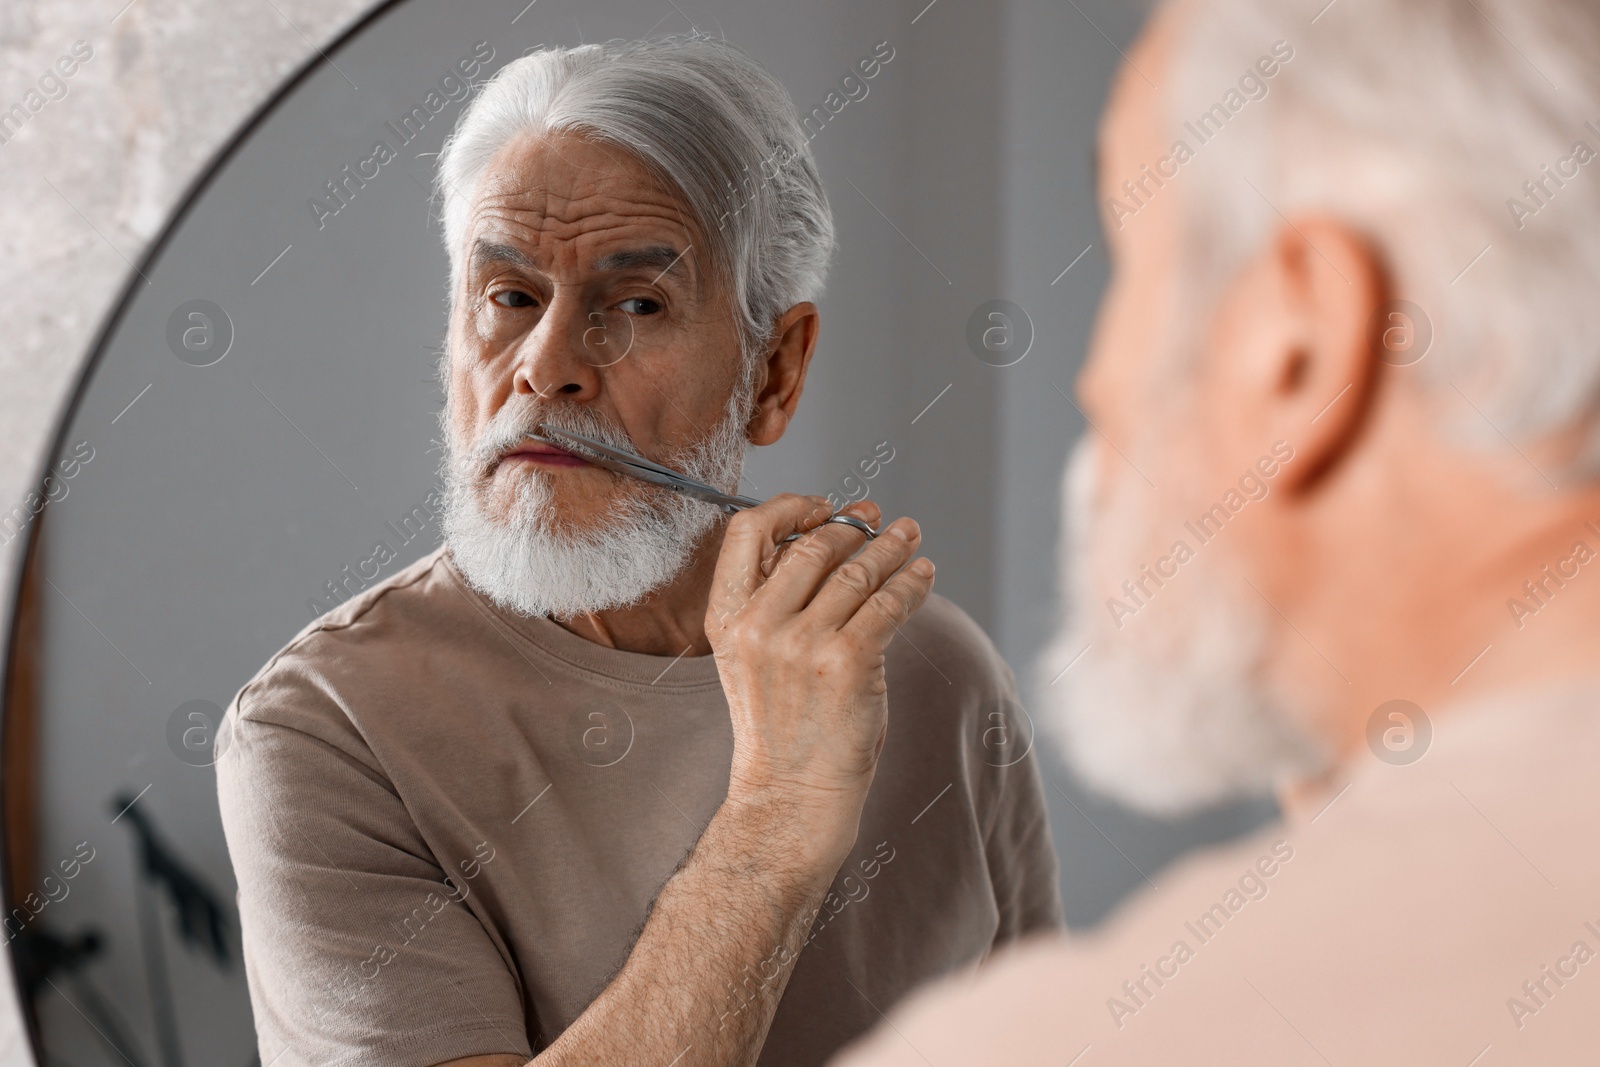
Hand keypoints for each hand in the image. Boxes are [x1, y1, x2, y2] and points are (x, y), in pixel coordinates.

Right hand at [706, 494, 934, 864]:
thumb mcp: (750, 659)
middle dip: (853, 526)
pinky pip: (888, 604)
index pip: (746, 532)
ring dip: (891, 547)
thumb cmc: (779, 729)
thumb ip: (774, 605)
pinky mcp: (847, 662)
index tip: (822, 506)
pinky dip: (912, 582)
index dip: (789, 507)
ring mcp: (803, 644)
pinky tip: (923, 573)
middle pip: (814, 546)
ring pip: (858, 572)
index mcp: (727, 618)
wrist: (790, 796)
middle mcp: (759, 625)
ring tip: (910, 535)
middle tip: (877, 517)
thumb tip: (826, 548)